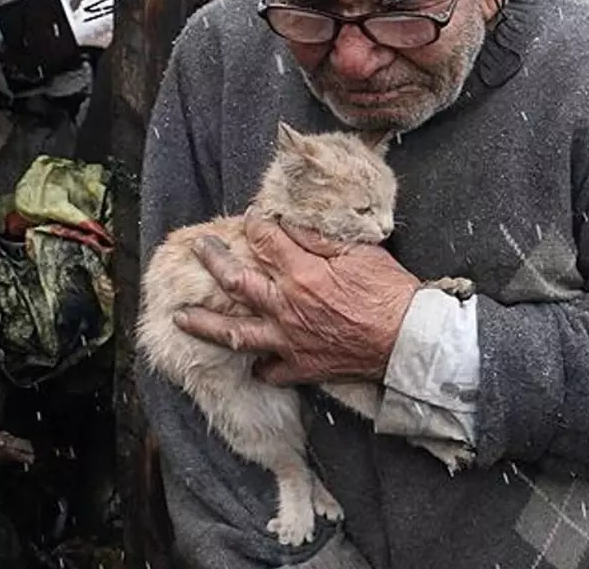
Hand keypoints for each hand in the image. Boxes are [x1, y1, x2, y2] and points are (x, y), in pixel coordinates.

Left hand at [174, 209, 420, 384]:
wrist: (408, 339)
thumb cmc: (390, 291)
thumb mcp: (360, 251)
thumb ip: (320, 238)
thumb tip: (289, 223)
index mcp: (301, 273)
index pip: (265, 240)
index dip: (255, 224)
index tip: (251, 217)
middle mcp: (286, 307)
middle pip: (236, 281)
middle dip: (213, 260)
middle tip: (199, 248)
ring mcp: (289, 340)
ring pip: (235, 333)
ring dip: (204, 324)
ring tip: (181, 317)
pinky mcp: (302, 366)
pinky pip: (269, 370)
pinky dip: (258, 366)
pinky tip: (252, 360)